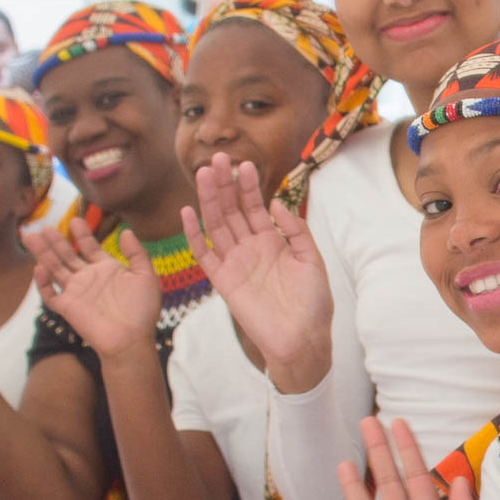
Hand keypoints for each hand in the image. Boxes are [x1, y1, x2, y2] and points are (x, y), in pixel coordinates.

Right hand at [27, 219, 160, 358]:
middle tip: (43, 225)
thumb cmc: (143, 311)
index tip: (75, 219)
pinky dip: (43, 283)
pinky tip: (40, 267)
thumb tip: (126, 231)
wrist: (132, 340)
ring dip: (43, 253)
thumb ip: (137, 253)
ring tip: (31, 236)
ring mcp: (77, 292)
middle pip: (67, 255)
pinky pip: (50, 294)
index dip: (81, 234)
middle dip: (55, 240)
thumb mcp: (146, 276)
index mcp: (107, 269)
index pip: (89, 247)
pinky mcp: (68, 308)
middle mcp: (89, 278)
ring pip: (55, 269)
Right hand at [182, 153, 332, 391]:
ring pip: (217, 225)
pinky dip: (194, 235)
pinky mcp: (223, 281)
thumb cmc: (313, 304)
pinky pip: (203, 255)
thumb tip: (276, 203)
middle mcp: (250, 249)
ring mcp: (235, 263)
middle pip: (232, 210)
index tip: (245, 164)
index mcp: (272, 242)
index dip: (249, 187)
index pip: (255, 207)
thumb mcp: (311, 260)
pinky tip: (187, 212)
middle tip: (218, 159)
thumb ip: (295, 231)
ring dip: (209, 200)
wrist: (303, 340)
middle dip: (225, 185)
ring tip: (204, 174)